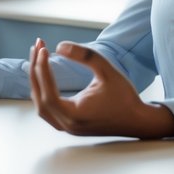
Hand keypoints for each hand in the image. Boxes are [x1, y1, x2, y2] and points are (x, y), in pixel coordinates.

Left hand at [28, 39, 173, 138]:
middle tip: (37, 46)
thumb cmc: (124, 97)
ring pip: (41, 105)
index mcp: (75, 115)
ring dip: (37, 81)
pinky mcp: (70, 125)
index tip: (43, 48)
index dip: (42, 69)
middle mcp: (67, 125)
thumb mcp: (107, 71)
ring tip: (38, 57)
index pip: (48, 92)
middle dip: (36, 70)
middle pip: (40, 97)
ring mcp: (67, 128)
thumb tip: (60, 46)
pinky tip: (45, 76)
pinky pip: (48, 109)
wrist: (137, 121)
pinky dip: (43, 92)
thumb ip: (85, 56)